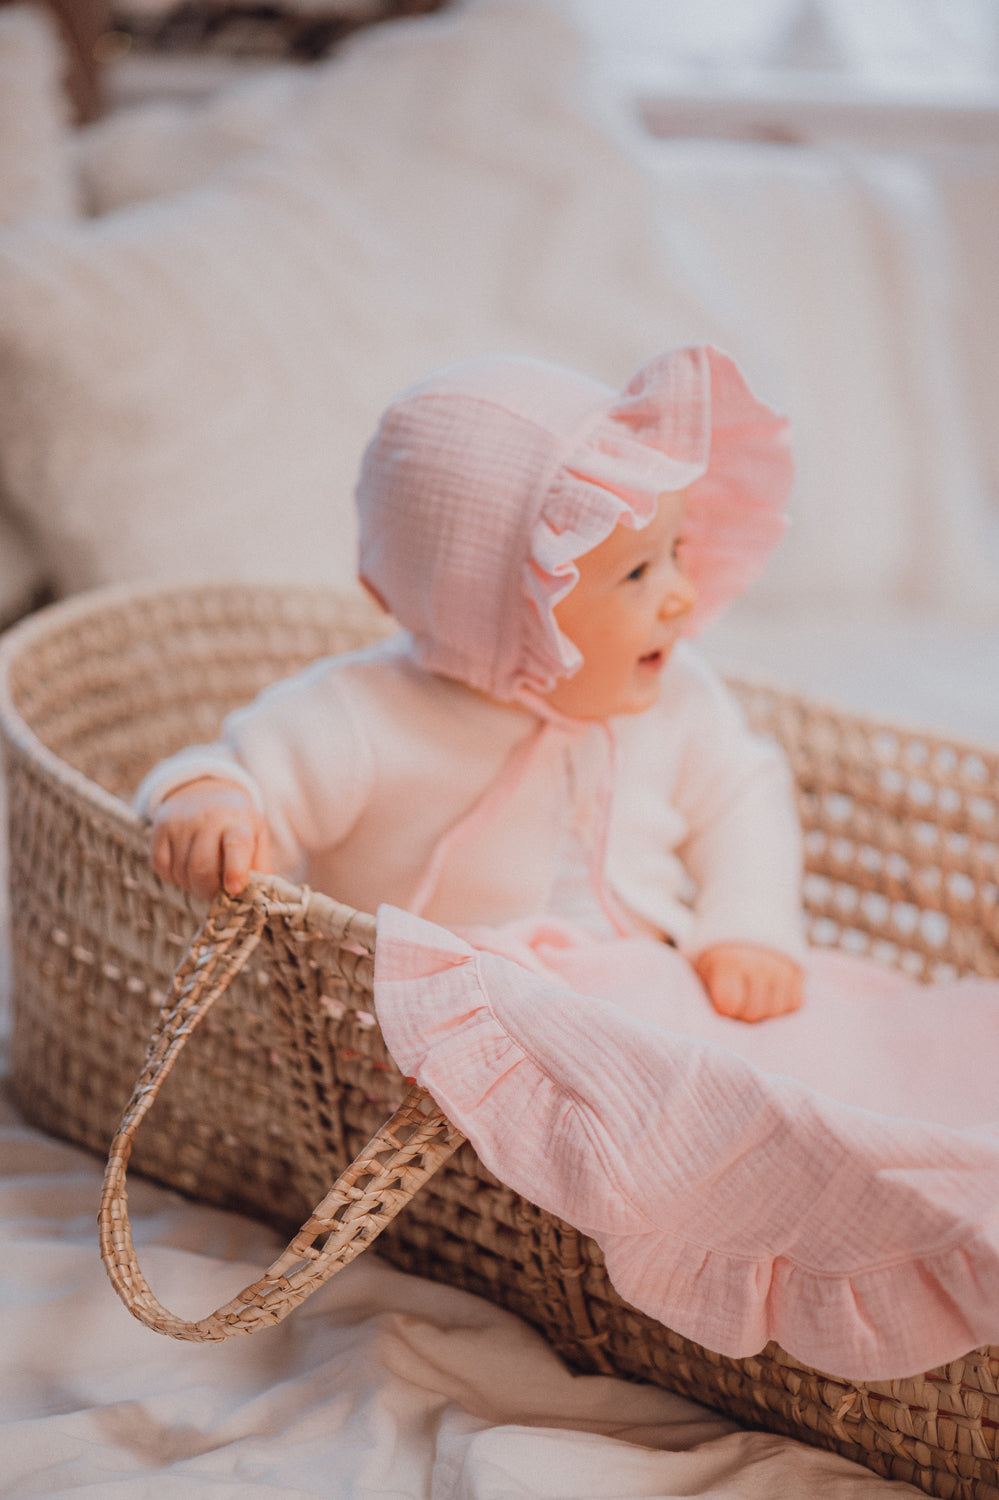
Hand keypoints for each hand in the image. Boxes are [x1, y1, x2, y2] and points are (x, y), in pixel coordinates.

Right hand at [150, 777, 272, 900]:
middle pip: (202, 868)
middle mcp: (208, 819)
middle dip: (209, 891)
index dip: (235, 870)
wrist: (203, 791)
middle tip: (216, 894)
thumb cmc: (235, 824)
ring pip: (182, 872)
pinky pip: (162, 868)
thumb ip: (260, 867)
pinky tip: (184, 868)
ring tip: (202, 876)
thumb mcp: (257, 837)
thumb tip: (257, 897)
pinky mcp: (161, 829)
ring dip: (192, 886)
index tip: (234, 889)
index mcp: (238, 822)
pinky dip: (173, 878)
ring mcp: (182, 823)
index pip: (237, 845)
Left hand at [693, 942, 802, 1023]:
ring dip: (764, 1012)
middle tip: (737, 1004)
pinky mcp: (798, 974)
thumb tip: (710, 1020)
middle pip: (753, 1013)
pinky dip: (782, 1005)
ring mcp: (780, 969)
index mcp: (728, 963)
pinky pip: (794, 1004)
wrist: (746, 929)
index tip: (721, 1005)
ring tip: (753, 1000)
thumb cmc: (719, 963)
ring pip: (775, 1011)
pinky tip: (769, 995)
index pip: (729, 1003)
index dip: (725, 1010)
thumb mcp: (702, 970)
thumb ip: (704, 992)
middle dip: (743, 1014)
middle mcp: (757, 964)